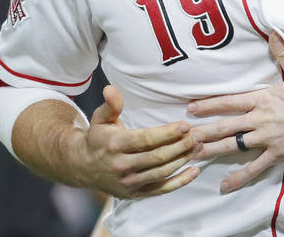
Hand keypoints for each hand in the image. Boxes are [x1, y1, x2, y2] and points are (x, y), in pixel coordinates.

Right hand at [80, 85, 201, 198]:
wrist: (84, 168)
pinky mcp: (136, 194)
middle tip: (199, 135)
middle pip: (157, 157)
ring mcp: (129, 182)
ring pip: (162, 172)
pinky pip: (161, 189)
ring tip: (199, 147)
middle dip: (181, 146)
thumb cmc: (99, 138)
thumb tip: (111, 89)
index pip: (146, 140)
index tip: (186, 126)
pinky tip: (195, 170)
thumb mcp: (101, 119)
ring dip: (183, 160)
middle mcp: (121, 166)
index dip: (167, 133)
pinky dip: (180, 182)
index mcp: (115, 145)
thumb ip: (110, 105)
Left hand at [187, 31, 283, 192]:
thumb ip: (283, 54)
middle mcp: (260, 119)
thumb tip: (273, 33)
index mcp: (263, 99)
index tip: (191, 108)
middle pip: (225, 125)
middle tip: (182, 136)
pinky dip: (238, 177)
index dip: (209, 105)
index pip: (230, 101)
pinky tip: (224, 185)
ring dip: (212, 151)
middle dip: (202, 130)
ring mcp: (267, 139)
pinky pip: (254, 168)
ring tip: (193, 156)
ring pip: (234, 146)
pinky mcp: (276, 154)